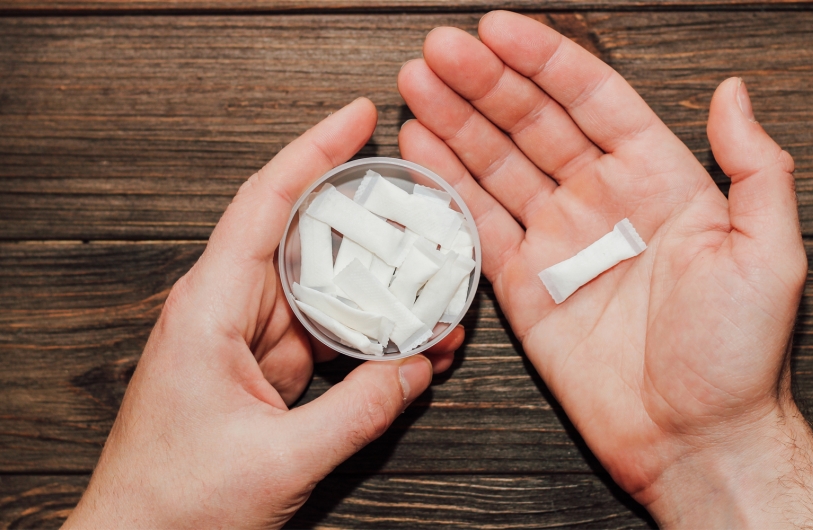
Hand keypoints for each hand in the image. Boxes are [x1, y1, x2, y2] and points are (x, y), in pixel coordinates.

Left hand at [62, 98, 462, 528]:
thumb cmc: (175, 504)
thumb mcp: (281, 460)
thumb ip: (360, 411)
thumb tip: (418, 370)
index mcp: (211, 308)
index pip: (266, 203)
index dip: (314, 151)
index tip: (358, 116)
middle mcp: (227, 310)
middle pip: (308, 240)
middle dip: (370, 224)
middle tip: (425, 211)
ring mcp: (248, 340)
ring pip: (324, 290)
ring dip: (376, 291)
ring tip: (435, 289)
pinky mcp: (264, 369)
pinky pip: (324, 334)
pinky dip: (365, 335)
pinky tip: (407, 343)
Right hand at [398, 12, 812, 527]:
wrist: (693, 436)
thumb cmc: (738, 354)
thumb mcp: (770, 252)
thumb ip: (756, 167)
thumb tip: (734, 92)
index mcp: (658, 180)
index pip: (592, 100)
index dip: (543, 62)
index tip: (498, 30)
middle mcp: (602, 202)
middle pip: (532, 123)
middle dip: (483, 83)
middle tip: (438, 49)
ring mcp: (558, 241)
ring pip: (497, 165)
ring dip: (456, 122)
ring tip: (417, 82)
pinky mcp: (524, 286)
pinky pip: (479, 226)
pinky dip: (448, 187)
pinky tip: (422, 149)